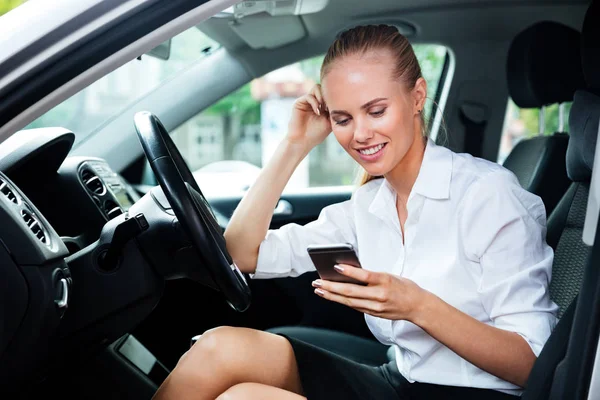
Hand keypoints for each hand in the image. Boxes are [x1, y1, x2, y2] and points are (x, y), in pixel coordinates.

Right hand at [286, 84, 331, 151]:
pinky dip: (315, 102)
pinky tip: (318, 112)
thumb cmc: (316, 134)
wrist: (302, 141)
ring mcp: (307, 101)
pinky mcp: (299, 102)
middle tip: (330, 107)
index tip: (337, 107)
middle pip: (324, 87)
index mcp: (322, 105)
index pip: (330, 93)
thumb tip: (342, 100)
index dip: (335, 97)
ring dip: (322, 96)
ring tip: (324, 108)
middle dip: (328, 95)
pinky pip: (309, 96)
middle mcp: (314, 101)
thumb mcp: (330, 121)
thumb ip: (334, 110)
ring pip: (316, 88)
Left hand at [312, 264, 429, 321]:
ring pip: (350, 302)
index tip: (335, 267)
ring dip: (332, 296)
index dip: (349, 272)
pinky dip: (342, 301)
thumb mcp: (390, 275)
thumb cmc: (404, 286)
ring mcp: (376, 307)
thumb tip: (349, 272)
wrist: (418, 306)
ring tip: (320, 290)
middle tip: (317, 282)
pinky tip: (332, 296)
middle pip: (351, 292)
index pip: (365, 276)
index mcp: (386, 281)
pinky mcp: (374, 313)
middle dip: (332, 287)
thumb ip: (372, 276)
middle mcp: (380, 295)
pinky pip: (355, 307)